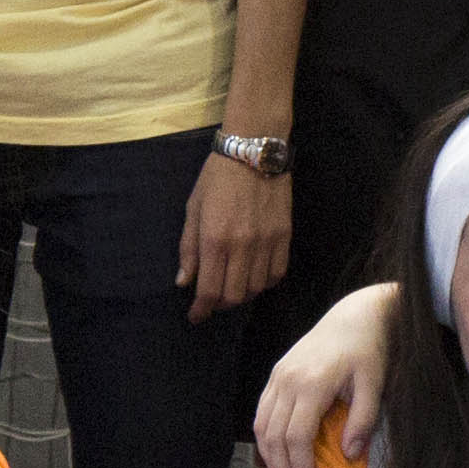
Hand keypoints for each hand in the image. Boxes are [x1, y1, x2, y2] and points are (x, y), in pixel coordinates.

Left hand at [181, 148, 295, 321]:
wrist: (254, 151)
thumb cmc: (217, 177)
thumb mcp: (193, 209)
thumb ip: (188, 249)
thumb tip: (183, 283)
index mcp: (215, 239)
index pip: (209, 290)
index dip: (200, 310)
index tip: (195, 317)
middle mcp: (243, 246)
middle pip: (234, 296)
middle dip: (219, 304)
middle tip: (212, 299)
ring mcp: (267, 242)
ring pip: (256, 288)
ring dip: (242, 294)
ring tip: (232, 286)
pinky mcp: (284, 236)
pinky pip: (277, 274)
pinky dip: (264, 283)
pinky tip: (254, 276)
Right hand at [254, 280, 402, 467]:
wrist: (356, 314)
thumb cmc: (370, 350)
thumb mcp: (375, 383)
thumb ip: (363, 419)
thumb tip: (349, 456)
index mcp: (312, 383)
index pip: (297, 437)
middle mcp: (288, 380)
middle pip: (274, 436)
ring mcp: (278, 375)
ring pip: (262, 426)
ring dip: (270, 458)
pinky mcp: (276, 374)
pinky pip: (261, 412)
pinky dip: (266, 438)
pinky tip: (278, 455)